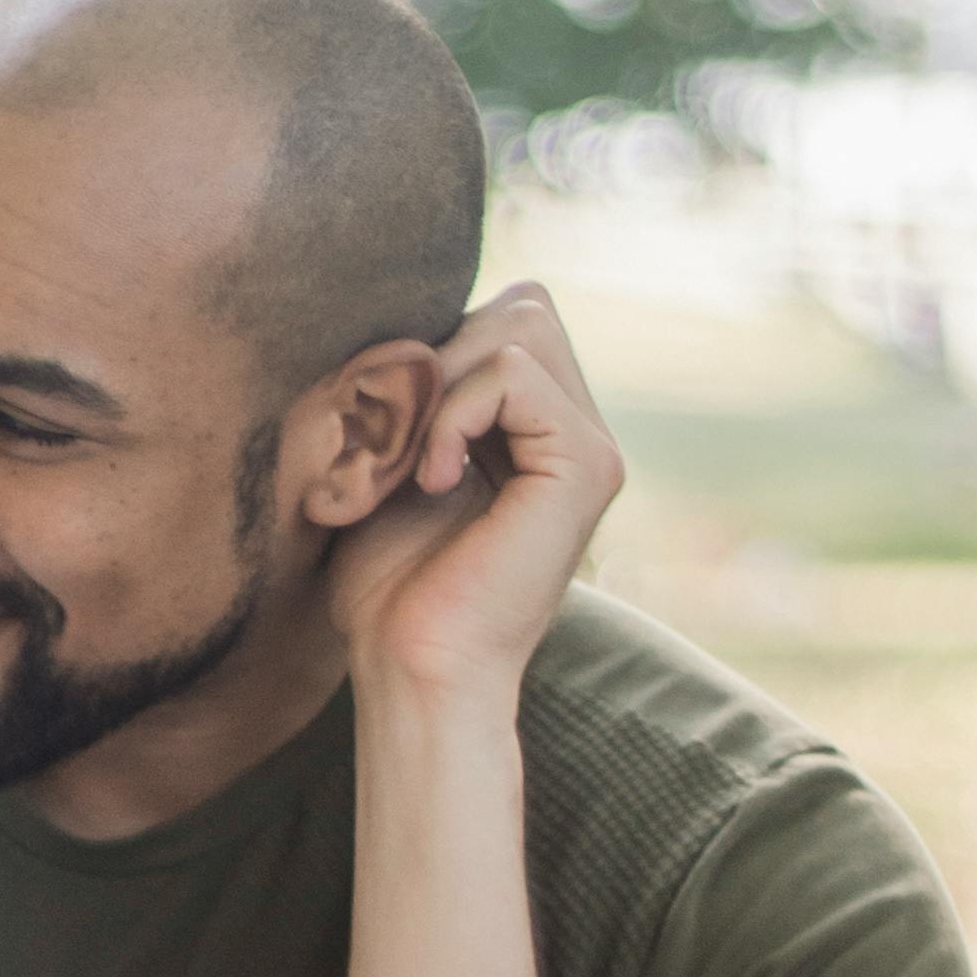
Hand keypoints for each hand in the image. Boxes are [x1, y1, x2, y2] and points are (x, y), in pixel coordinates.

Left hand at [323, 285, 623, 702]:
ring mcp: (590, 447)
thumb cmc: (386, 593)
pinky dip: (454, 414)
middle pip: (522, 304)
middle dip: (440, 354)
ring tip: (411, 465)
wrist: (411, 672)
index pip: (501, 318)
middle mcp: (575, 432)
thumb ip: (411, 390)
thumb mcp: (386, 464)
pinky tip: (434, 481)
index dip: (434, 350)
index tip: (388, 434)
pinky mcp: (588, 465)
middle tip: (396, 443)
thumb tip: (402, 317)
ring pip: (520, 323)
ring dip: (440, 384)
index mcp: (536, 431)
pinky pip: (514, 372)